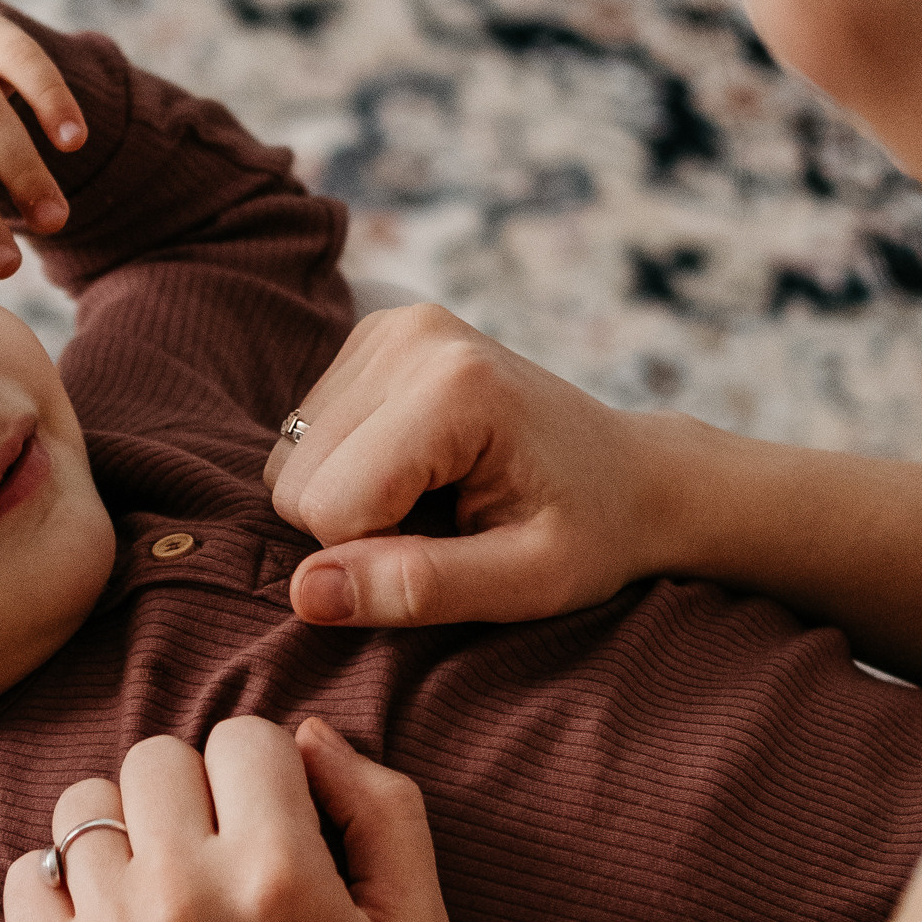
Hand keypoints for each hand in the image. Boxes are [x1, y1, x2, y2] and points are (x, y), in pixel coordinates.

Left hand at [4, 713, 449, 921]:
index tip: (274, 819)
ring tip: (159, 880)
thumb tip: (309, 734)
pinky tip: (108, 915)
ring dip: (125, 829)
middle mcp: (187, 898)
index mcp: (280, 876)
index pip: (246, 736)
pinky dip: (59, 880)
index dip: (266, 770)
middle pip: (159, 757)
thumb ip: (386, 810)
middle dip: (194, 790)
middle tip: (218, 848)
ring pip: (86, 804)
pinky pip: (27, 872)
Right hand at [266, 301, 681, 627]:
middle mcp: (411, 336)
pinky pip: (303, 437)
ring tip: (439, 499)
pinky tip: (420, 471)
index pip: (330, 508)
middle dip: (359, 531)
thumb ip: (419, 588)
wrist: (631, 473)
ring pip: (290, 463)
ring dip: (352, 502)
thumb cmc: (589, 534)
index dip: (378, 560)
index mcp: (455, 387)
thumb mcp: (527, 583)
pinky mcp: (373, 336)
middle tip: (449, 527)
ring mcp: (388, 327)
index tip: (456, 552)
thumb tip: (305, 594)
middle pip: (298, 484)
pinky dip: (348, 471)